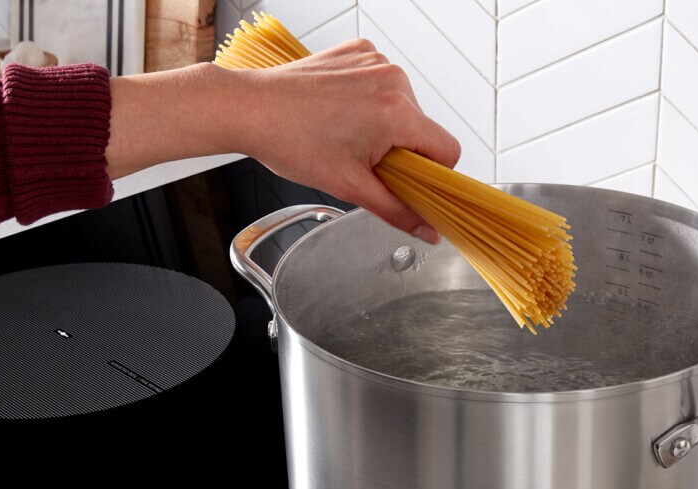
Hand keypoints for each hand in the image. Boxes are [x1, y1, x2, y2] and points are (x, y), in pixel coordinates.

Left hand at [226, 39, 461, 242]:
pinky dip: (369, 100)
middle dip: (401, 149)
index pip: (446, 150)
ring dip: (384, 124)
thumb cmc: (289, 140)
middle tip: (362, 159)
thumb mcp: (349, 185)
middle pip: (423, 128)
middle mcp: (392, 79)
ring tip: (346, 133)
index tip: (409, 182)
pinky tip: (341, 111)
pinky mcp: (361, 51)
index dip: (432, 175)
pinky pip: (383, 83)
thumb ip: (396, 210)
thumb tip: (426, 229)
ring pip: (404, 106)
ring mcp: (376, 61)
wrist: (251, 108)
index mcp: (396, 112)